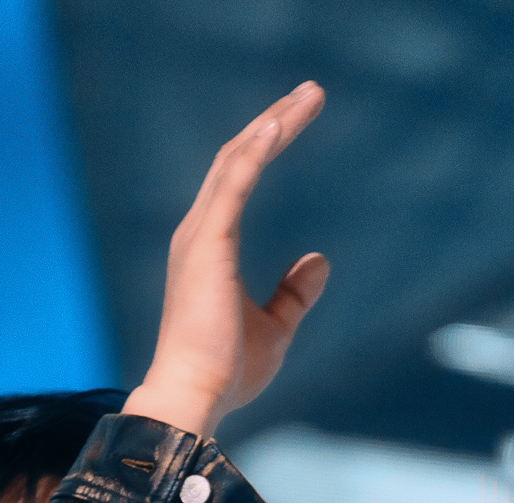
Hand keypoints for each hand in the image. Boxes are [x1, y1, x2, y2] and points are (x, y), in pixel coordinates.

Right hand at [122, 82, 328, 441]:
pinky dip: (256, 151)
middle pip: (238, 156)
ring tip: (307, 98)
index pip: (240, 177)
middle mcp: (198, 231)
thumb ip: (294, 294)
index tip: (298, 116)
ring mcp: (200, 234)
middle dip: (274, 121)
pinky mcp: (209, 242)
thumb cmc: (225, 372)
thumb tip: (320, 262)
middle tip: (310, 93)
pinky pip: (234, 182)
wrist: (194, 398)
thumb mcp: (275, 328)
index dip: (269, 143)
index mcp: (210, 246)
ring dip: (273, 124)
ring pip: (237, 159)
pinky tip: (279, 125)